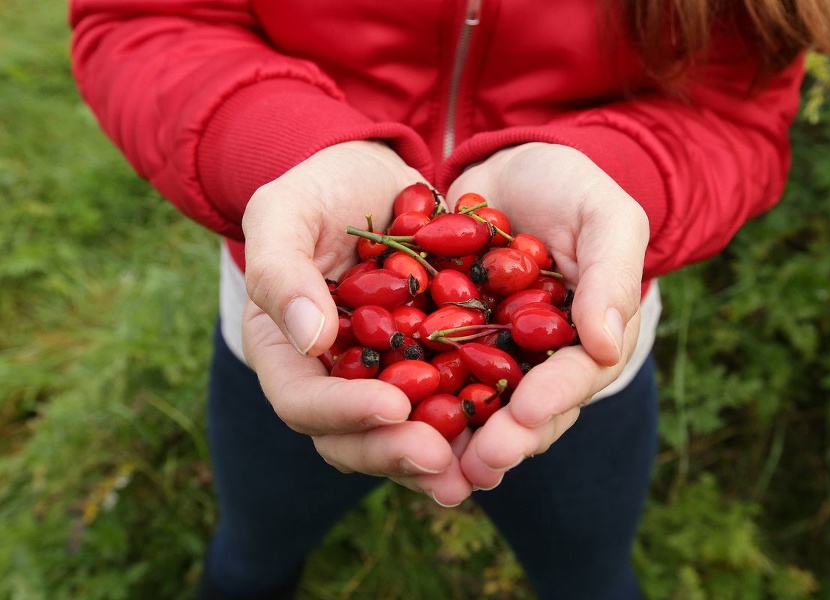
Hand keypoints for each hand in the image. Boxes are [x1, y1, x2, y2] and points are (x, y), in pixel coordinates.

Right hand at [241, 141, 473, 505]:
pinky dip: (471, 423)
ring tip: (478, 471)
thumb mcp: (283, 212)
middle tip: (442, 459)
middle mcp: (331, 378)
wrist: (372, 177)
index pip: (301, 400)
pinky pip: (444, 405)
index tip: (393, 405)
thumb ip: (280, 272)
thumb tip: (311, 341)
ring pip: (400, 436)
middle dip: (395, 452)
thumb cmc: (317, 189)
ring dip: (437, 459)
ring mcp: (378, 377)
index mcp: (285, 350)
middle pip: (350, 438)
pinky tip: (508, 430)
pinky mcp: (425, 366)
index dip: (343, 412)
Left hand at [445, 142, 649, 489]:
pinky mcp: (445, 345)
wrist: (506, 171)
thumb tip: (607, 346)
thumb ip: (612, 275)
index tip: (527, 414)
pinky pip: (430, 377)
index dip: (554, 398)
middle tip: (480, 463)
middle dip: (505, 439)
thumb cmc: (568, 188)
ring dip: (459, 441)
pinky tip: (389, 422)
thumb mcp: (606, 217)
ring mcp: (492, 358)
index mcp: (587, 341)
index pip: (577, 377)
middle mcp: (539, 362)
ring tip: (436, 465)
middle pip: (527, 411)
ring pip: (478, 409)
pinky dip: (414, 401)